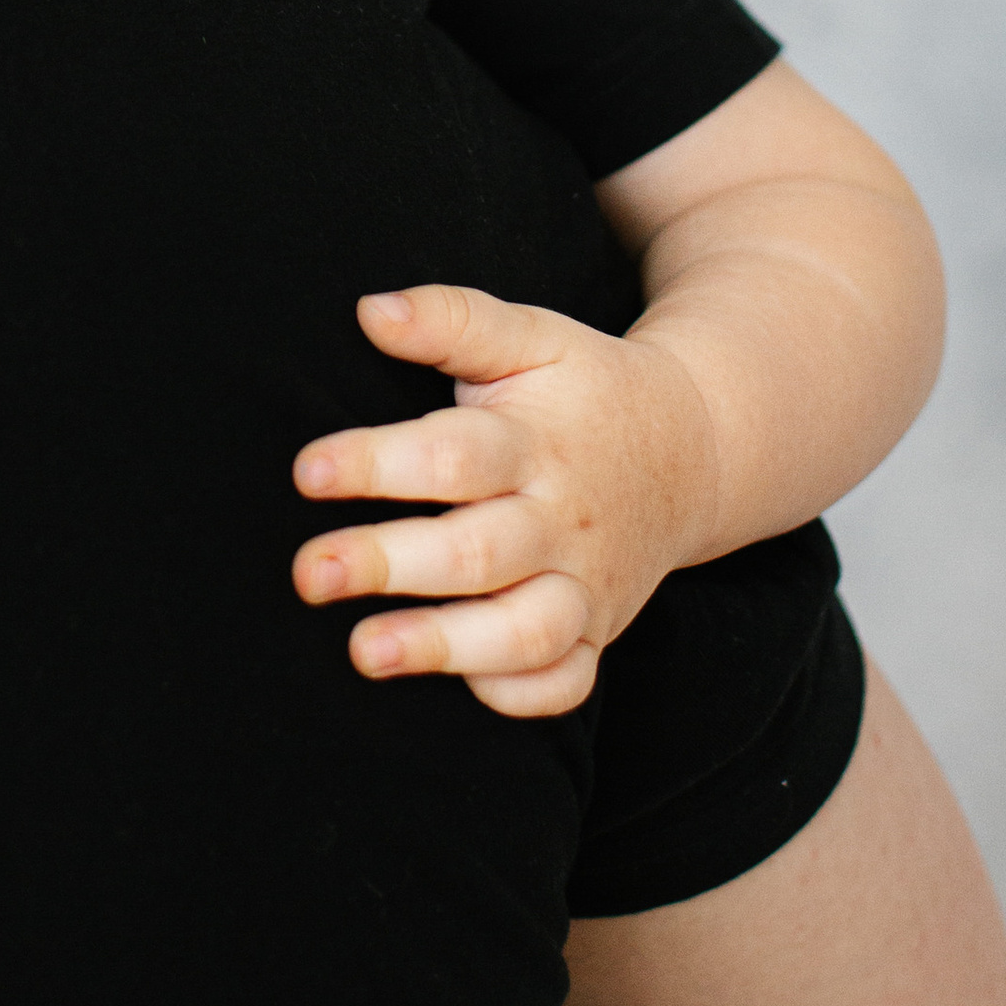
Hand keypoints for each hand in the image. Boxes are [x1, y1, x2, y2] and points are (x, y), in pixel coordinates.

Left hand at [289, 286, 721, 718]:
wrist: (699, 449)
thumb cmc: (586, 390)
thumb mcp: (533, 337)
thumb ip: (453, 320)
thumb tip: (370, 311)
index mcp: (537, 444)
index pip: (454, 455)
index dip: (378, 463)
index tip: (306, 472)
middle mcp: (562, 522)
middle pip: (476, 552)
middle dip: (388, 564)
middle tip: (309, 572)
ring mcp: (585, 586)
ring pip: (523, 633)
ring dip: (443, 646)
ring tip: (362, 651)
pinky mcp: (598, 633)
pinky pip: (567, 684)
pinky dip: (521, 695)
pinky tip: (462, 686)